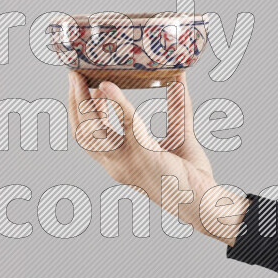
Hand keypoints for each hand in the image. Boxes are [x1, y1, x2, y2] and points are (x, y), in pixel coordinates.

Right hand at [66, 71, 247, 244]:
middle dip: (74, 103)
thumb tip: (179, 77)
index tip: (83, 87)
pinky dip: (116, 104)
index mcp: (119, 162)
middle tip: (73, 76)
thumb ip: (178, 107)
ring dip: (83, 102)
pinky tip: (108, 86)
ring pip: (92, 130)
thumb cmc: (192, 175)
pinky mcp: (143, 155)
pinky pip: (125, 124)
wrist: (204, 202)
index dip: (81, 111)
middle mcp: (116, 165)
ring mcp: (127, 162)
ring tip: (83, 77)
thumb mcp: (181, 134)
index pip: (88, 137)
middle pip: (83, 132)